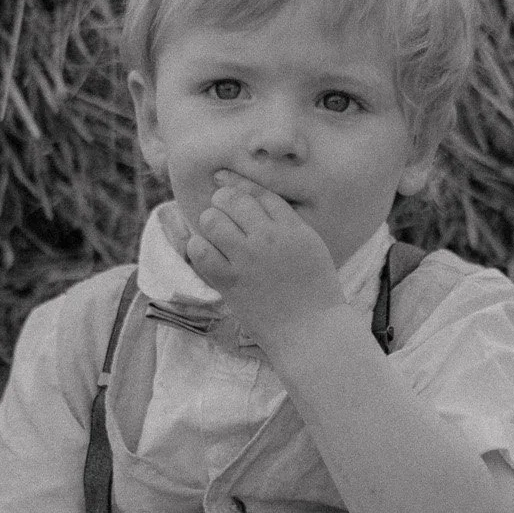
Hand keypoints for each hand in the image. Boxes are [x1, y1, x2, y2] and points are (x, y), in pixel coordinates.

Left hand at [185, 171, 345, 349]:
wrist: (311, 332)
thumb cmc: (315, 293)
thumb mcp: (311, 248)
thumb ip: (288, 225)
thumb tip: (258, 207)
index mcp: (292, 228)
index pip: (259, 193)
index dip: (238, 184)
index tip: (223, 180)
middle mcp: (268, 238)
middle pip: (233, 200)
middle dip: (222, 201)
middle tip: (219, 210)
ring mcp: (247, 259)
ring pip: (212, 220)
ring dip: (209, 223)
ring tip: (213, 232)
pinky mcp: (230, 281)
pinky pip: (200, 251)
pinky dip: (198, 247)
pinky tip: (206, 252)